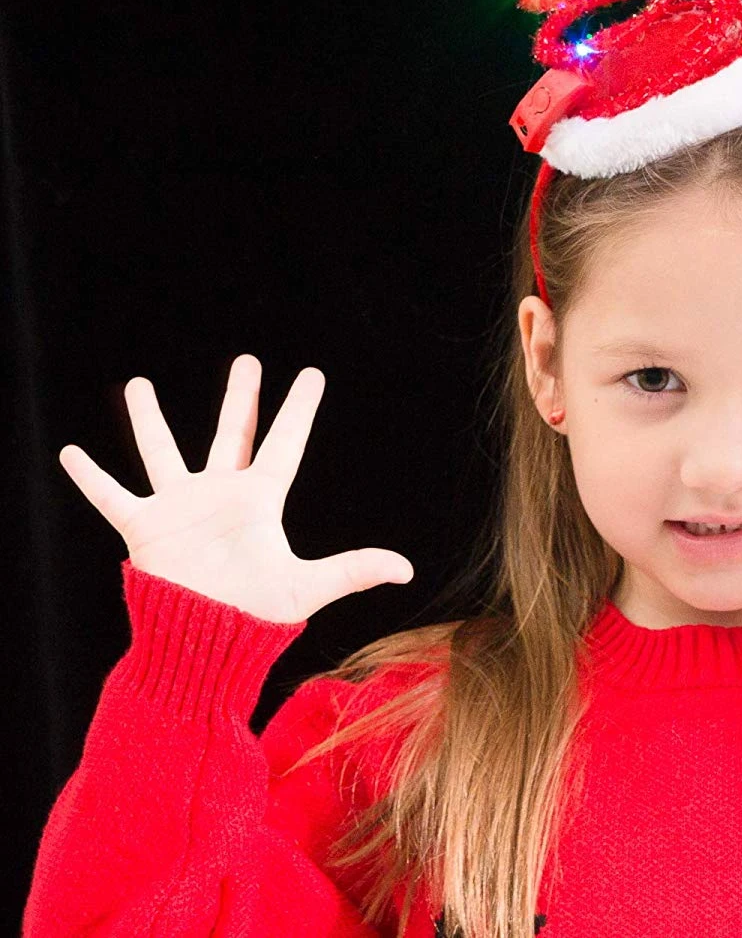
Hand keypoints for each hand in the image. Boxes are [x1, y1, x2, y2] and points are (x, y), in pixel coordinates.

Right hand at [59, 353, 413, 623]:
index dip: (298, 408)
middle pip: (233, 433)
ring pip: (163, 451)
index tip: (311, 374)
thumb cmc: (255, 617)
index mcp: (260, 501)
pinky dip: (91, 477)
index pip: (284, 441)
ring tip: (136, 384)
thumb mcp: (307, 587)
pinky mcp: (144, 529)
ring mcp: (180, 508)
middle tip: (247, 360)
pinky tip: (71, 451)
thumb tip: (407, 568)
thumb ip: (353, 569)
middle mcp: (220, 495)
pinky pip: (112, 495)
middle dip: (241, 397)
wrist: (202, 646)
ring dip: (148, 420)